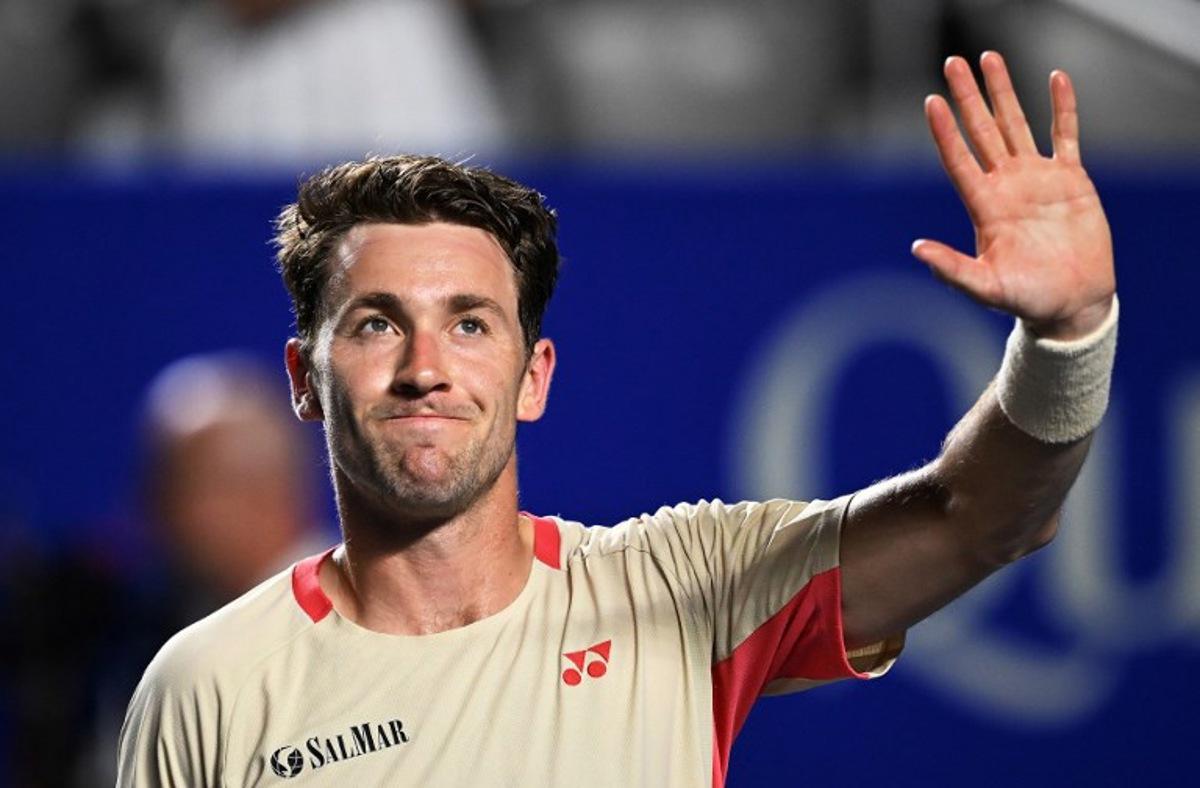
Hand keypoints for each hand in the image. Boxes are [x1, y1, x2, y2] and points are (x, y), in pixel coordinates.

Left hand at [912, 52, 1114, 340]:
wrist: (1072, 303)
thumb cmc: (1027, 300)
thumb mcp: (986, 288)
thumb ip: (952, 270)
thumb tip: (916, 249)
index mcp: (985, 207)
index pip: (958, 159)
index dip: (945, 131)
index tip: (931, 101)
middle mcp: (1006, 186)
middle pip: (982, 131)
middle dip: (968, 97)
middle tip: (953, 63)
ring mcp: (1037, 179)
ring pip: (1016, 124)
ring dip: (1003, 92)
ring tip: (989, 58)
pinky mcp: (1070, 180)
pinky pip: (1065, 135)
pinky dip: (1062, 107)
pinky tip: (1055, 78)